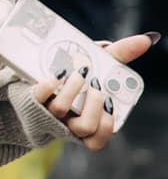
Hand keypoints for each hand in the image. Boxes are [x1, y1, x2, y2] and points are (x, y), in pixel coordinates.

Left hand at [33, 33, 153, 150]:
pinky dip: (51, 82)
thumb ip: (120, 54)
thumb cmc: (72, 76)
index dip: (106, 125)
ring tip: (78, 71)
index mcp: (84, 121)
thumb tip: (148, 39)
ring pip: (61, 111)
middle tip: (96, 84)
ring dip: (73, 88)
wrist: (30, 75)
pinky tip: (58, 71)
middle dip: (94, 105)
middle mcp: (65, 122)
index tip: (110, 101)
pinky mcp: (30, 98)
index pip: (97, 139)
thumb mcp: (97, 66)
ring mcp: (46, 111)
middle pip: (84, 127)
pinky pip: (39, 95)